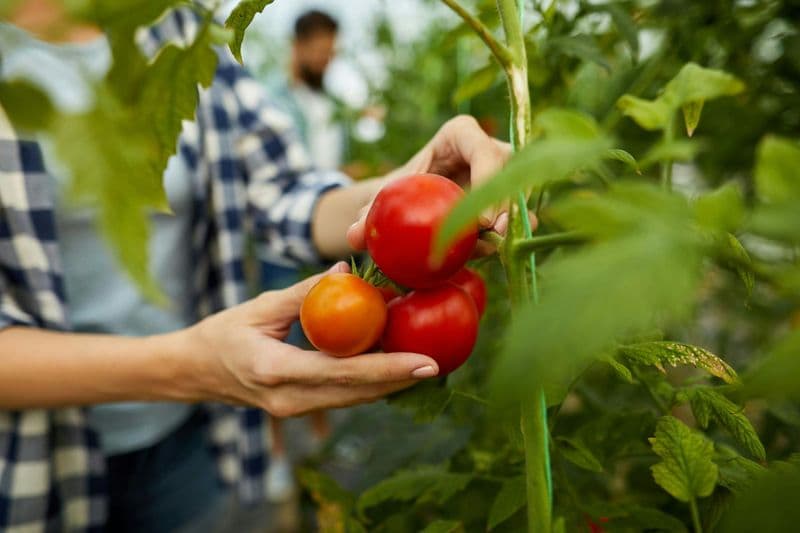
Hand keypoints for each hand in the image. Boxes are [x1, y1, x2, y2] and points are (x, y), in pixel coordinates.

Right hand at [180, 262, 438, 416]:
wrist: (195, 372)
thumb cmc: (223, 333)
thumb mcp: (260, 307)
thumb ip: (305, 292)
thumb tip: (347, 271)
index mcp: (277, 370)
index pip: (345, 372)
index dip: (389, 369)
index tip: (426, 363)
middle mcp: (290, 399)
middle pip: (359, 393)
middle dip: (402, 379)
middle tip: (440, 360)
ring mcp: (295, 410)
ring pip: (355, 399)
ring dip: (391, 383)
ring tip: (425, 362)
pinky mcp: (300, 408)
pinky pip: (344, 397)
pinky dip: (370, 383)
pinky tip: (393, 366)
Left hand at [346, 115, 535, 253]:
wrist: (412, 201)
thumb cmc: (400, 189)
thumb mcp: (385, 197)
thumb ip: (369, 213)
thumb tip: (354, 236)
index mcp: (461, 134)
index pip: (483, 149)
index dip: (487, 178)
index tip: (481, 219)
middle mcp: (491, 148)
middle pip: (510, 172)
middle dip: (507, 204)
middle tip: (494, 236)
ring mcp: (506, 172)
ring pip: (520, 193)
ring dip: (513, 221)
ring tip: (495, 246)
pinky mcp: (511, 197)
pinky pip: (521, 213)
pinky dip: (511, 233)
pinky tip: (496, 250)